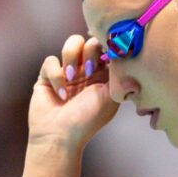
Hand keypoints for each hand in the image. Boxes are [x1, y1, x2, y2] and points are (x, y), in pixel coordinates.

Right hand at [29, 34, 118, 149]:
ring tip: (73, 78)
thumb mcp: (110, 97)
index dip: (109, 42)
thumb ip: (119, 75)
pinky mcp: (48, 75)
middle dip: (91, 51)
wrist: (60, 136)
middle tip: (90, 71)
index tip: (110, 47)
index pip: (108, 48)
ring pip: (72, 43)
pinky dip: (56, 76)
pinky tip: (61, 95)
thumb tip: (129, 55)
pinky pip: (51, 61)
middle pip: (91, 40)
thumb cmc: (88, 120)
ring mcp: (68, 71)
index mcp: (105, 74)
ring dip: (73, 56)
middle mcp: (87, 70)